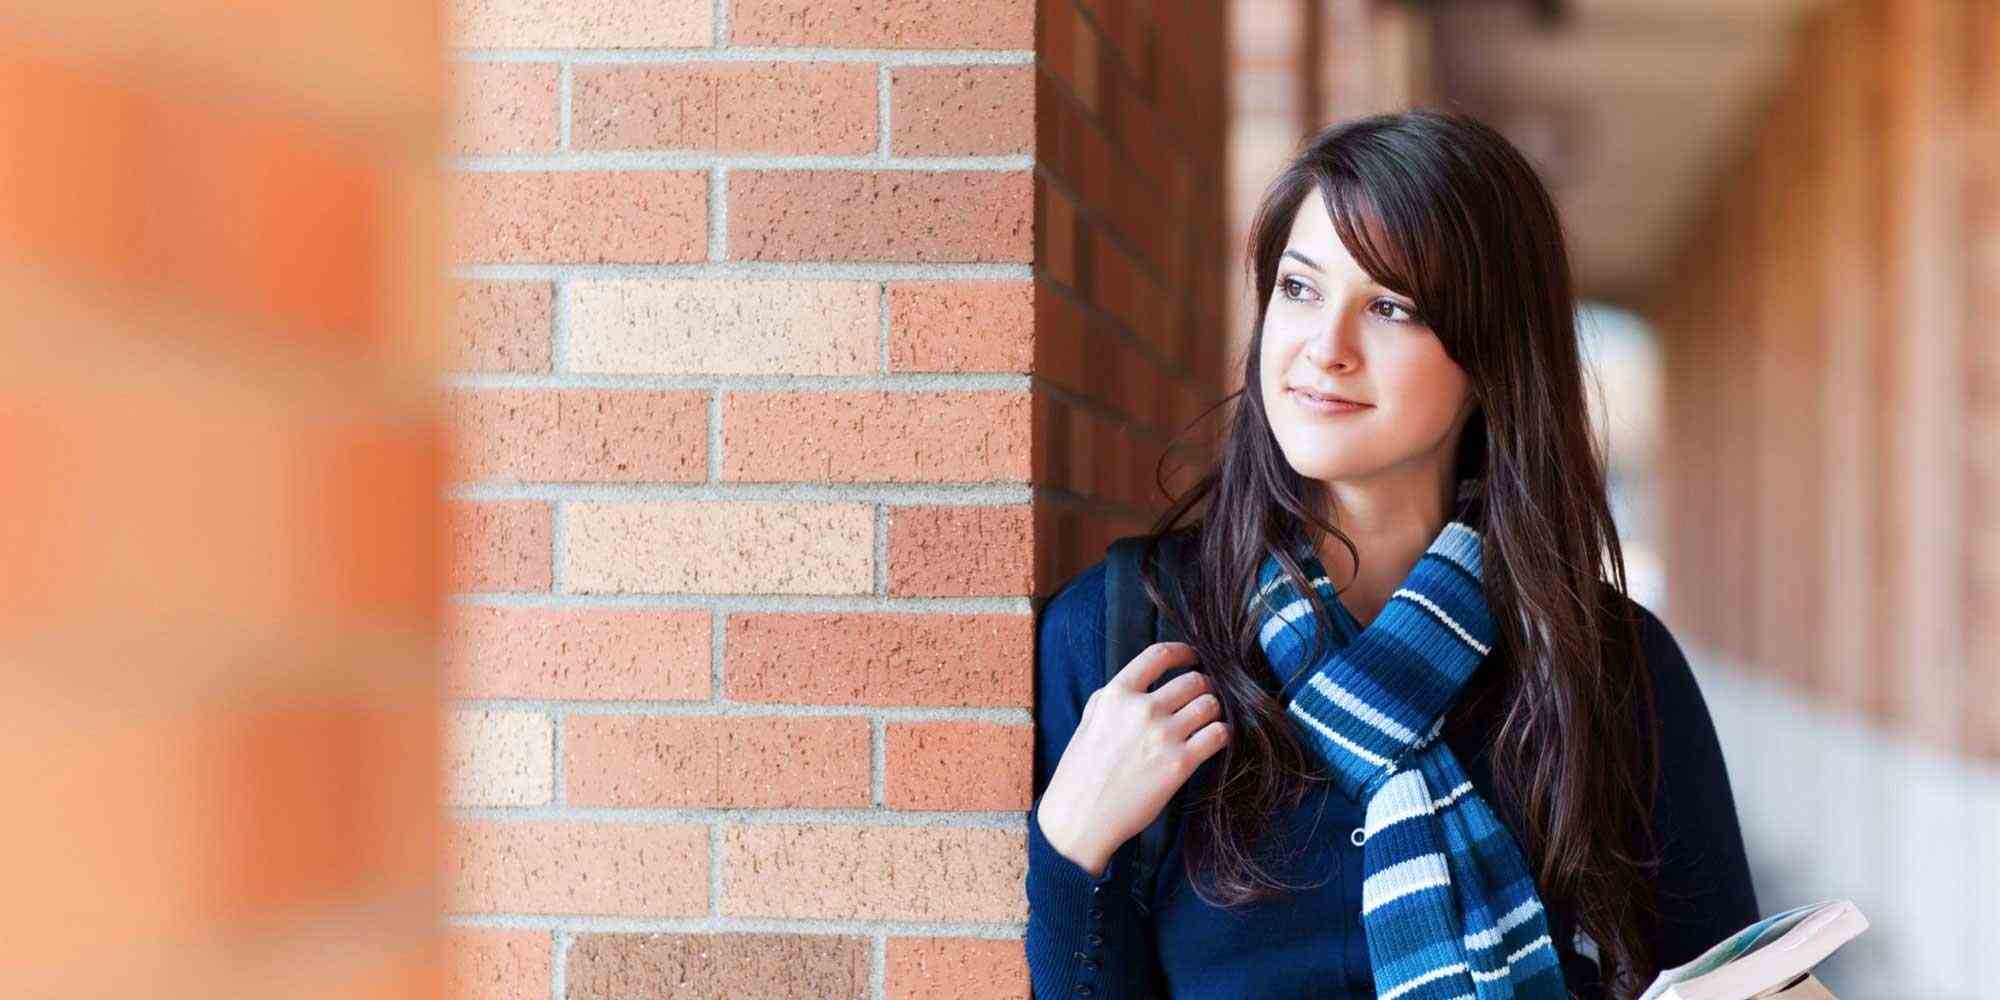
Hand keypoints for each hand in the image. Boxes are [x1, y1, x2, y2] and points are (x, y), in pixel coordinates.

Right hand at [1035, 641, 1230, 876]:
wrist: (1080, 818)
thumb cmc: (1082, 771)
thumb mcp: (1090, 720)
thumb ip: (1115, 696)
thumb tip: (1143, 680)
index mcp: (1117, 694)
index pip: (1159, 655)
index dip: (1184, 652)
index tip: (1194, 657)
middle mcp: (1142, 709)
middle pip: (1194, 680)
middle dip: (1204, 686)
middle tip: (1204, 697)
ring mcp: (1163, 736)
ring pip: (1210, 704)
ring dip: (1214, 710)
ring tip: (1207, 720)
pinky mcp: (1180, 764)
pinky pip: (1218, 734)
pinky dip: (1222, 734)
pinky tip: (1214, 739)